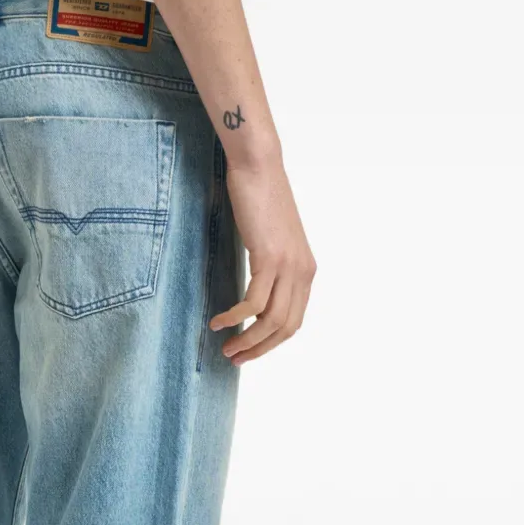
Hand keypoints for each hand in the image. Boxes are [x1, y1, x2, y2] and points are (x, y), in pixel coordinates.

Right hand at [209, 157, 315, 365]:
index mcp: (306, 270)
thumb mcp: (270, 241)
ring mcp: (288, 266)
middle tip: (234, 358)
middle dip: (259, 349)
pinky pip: (252, 304)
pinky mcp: (270, 259)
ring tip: (225, 347)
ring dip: (246, 340)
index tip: (248, 352)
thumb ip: (269, 269)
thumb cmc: (259, 199)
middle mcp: (303, 271)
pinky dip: (234, 318)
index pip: (293, 321)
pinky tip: (217, 322)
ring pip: (270, 321)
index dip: (271, 343)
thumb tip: (254, 298)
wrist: (259, 166)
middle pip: (285, 328)